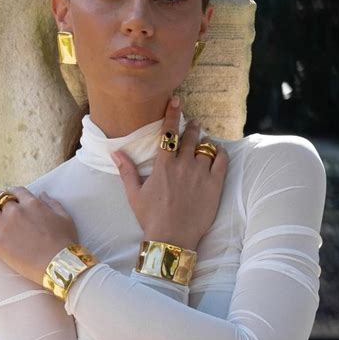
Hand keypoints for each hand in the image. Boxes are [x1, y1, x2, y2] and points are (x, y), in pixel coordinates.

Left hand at [0, 187, 78, 284]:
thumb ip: (52, 203)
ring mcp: (4, 226)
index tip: (8, 192)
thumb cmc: (65, 241)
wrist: (58, 263)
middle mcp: (15, 211)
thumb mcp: (64, 217)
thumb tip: (43, 193)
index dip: (11, 190)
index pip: (16, 191)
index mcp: (32, 203)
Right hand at [111, 96, 228, 250]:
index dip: (172, 114)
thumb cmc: (151, 217)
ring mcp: (201, 174)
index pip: (168, 133)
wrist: (172, 238)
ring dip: (204, 141)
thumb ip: (126, 171)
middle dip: (191, 127)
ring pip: (206, 147)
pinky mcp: (215, 185)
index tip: (176, 101)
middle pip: (190, 136)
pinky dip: (220, 153)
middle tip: (192, 124)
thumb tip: (115, 152)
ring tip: (203, 141)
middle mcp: (183, 166)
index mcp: (163, 166)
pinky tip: (218, 152)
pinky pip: (222, 160)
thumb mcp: (134, 194)